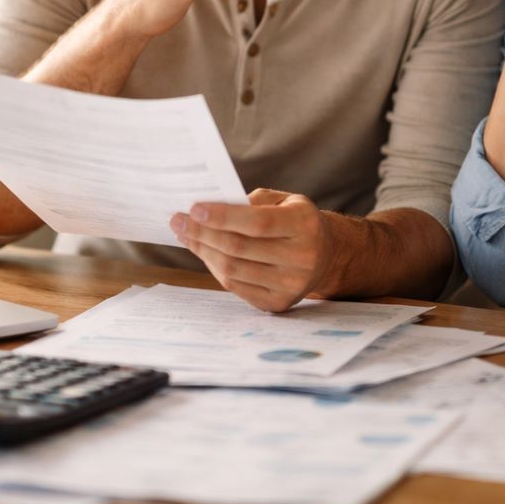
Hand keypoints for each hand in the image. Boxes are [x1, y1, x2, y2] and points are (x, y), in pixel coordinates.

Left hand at [170, 188, 332, 312]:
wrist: (326, 255)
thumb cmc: (296, 221)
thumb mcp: (283, 201)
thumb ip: (250, 202)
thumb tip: (206, 210)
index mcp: (304, 225)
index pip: (257, 223)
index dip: (223, 216)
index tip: (194, 208)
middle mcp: (302, 257)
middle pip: (239, 248)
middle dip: (202, 233)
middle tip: (178, 221)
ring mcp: (291, 285)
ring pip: (233, 270)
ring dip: (203, 251)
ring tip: (186, 235)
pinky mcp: (279, 303)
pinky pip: (236, 287)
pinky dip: (215, 268)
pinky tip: (205, 253)